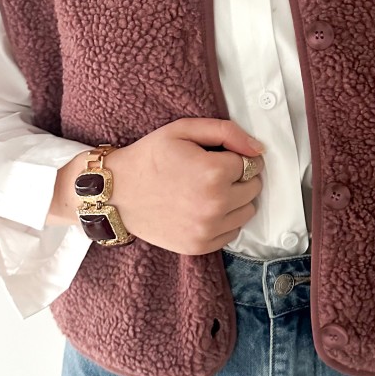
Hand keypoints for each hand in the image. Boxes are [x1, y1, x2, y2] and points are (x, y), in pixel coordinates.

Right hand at [102, 117, 266, 254]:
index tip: (218, 156)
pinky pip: (233, 232)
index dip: (236, 157)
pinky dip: (225, 219)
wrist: (116, 192)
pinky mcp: (200, 245)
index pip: (252, 163)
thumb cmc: (150, 157)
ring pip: (248, 211)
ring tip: (209, 190)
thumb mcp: (183, 130)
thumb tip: (258, 149)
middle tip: (213, 172)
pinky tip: (203, 208)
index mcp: (214, 173)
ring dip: (235, 199)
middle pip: (253, 188)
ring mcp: (207, 228)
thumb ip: (226, 132)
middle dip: (239, 177)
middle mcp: (215, 204)